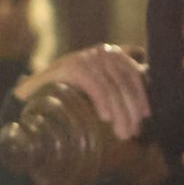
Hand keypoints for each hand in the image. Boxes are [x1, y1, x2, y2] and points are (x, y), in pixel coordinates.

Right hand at [13, 44, 149, 140]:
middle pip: (124, 84)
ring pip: (112, 88)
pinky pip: (95, 86)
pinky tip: (106, 118)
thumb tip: (147, 110)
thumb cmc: (74, 91)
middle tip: (132, 132)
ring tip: (122, 132)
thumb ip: (122, 89)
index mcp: (114, 55)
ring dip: (120, 113)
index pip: (134, 75)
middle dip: (131, 111)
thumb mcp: (102, 85)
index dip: (142, 96)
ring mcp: (87, 57)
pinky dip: (103, 103)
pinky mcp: (72, 66)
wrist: (35, 91)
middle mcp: (103, 52)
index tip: (145, 116)